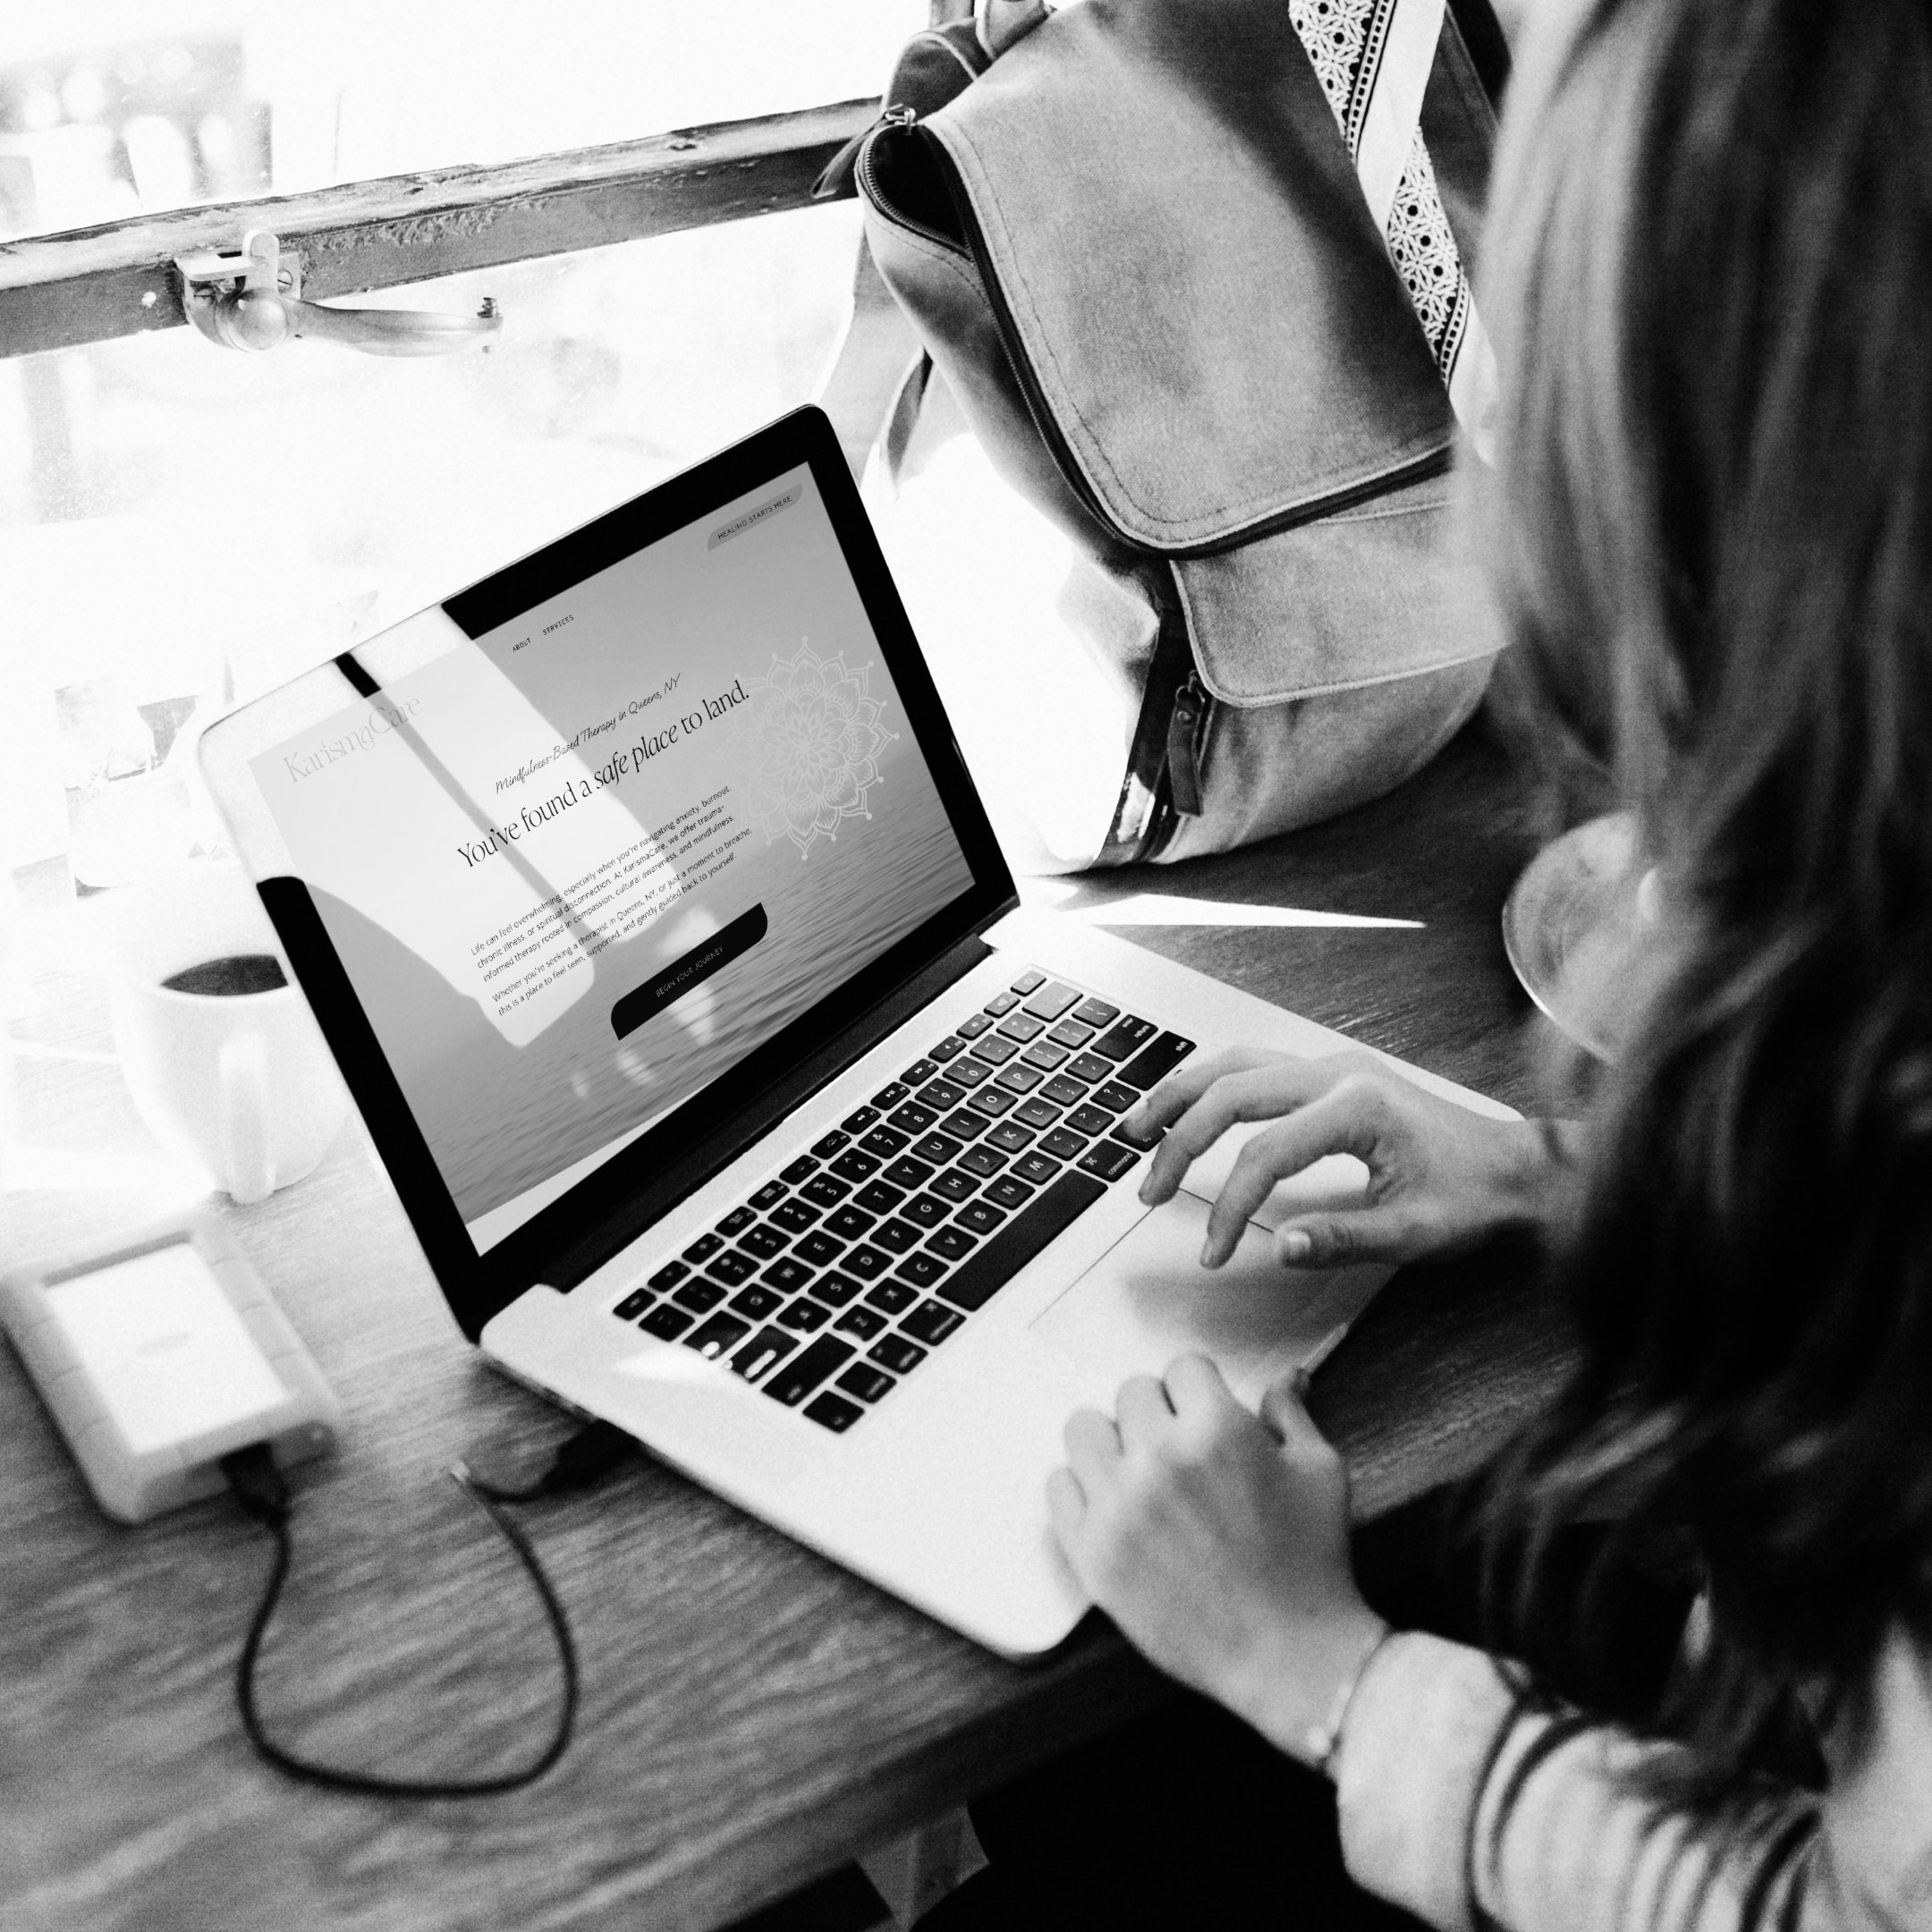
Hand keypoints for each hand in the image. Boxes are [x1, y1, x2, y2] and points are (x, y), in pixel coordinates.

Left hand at [1048, 1355, 1386, 1764]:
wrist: (1288, 1656)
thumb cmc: (1311, 1565)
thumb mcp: (1319, 1473)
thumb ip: (1290, 1414)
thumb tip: (1288, 1376)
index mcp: (1216, 1430)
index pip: (1182, 1367)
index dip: (1200, 1390)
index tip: (1205, 1414)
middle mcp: (1159, 1459)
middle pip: (1131, 1393)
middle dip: (1159, 1413)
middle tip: (1180, 1449)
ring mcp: (1118, 1506)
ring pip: (1084, 1428)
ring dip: (1113, 1442)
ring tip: (1140, 1471)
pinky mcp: (1091, 1552)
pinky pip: (1058, 1487)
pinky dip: (1083, 1489)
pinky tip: (1115, 1505)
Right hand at [1128, 1047, 1563, 1269]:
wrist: (1518, 1168)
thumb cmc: (1475, 1199)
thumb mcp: (1415, 1234)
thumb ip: (1343, 1239)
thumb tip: (1280, 1248)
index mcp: (1358, 1108)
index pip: (1264, 1154)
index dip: (1228, 1207)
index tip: (1213, 1252)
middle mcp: (1338, 1073)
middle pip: (1231, 1092)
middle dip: (1180, 1142)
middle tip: (1149, 1191)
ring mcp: (1333, 1065)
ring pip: (1234, 1063)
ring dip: (1181, 1095)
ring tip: (1137, 1129)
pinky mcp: (1332, 1073)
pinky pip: (1254, 1063)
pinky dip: (1210, 1084)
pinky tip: (1187, 1106)